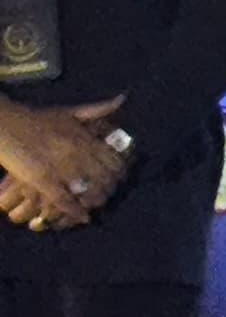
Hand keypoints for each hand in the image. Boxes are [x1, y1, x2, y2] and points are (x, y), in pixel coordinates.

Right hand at [0, 96, 128, 225]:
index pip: (114, 160)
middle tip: (108, 194)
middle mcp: (76, 152)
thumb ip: (98, 109)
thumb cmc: (37, 119)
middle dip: (109, 189)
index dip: (120, 172)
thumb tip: (123, 98)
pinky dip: (75, 211)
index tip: (120, 177)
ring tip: (96, 205)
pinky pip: (63, 200)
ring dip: (95, 201)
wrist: (5, 125)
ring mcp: (59, 167)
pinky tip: (82, 218)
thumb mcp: (70, 112)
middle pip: (105, 178)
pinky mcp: (41, 179)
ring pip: (88, 191)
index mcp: (85, 137)